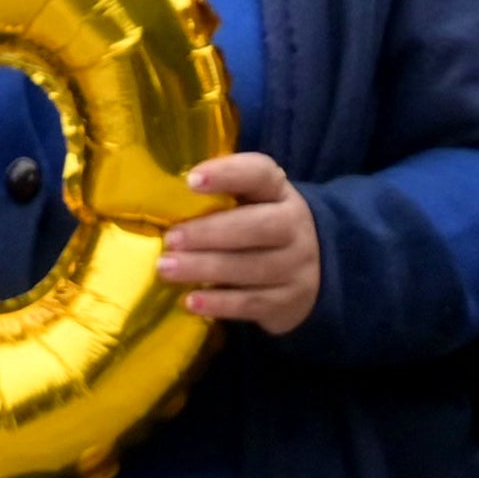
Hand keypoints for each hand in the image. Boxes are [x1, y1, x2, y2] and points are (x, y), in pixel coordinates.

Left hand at [158, 151, 320, 331]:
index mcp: (279, 192)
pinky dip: (218, 303)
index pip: (260, 174)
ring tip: (166, 268)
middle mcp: (294, 226)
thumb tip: (163, 198)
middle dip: (209, 232)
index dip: (227, 174)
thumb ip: (222, 196)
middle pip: (257, 226)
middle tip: (171, 239)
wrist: (315, 271)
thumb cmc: (262, 227)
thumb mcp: (255, 202)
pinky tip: (190, 301)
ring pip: (251, 267)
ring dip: (205, 268)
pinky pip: (250, 303)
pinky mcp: (287, 302)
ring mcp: (295, 267)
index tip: (191, 179)